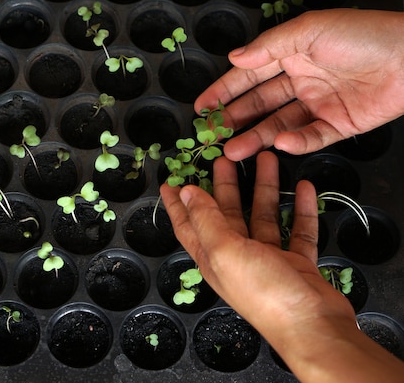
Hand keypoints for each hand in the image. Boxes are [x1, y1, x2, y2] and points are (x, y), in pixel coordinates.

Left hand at [160, 152, 403, 381]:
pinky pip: (297, 230)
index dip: (177, 204)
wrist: (312, 325)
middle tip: (226, 157)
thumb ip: (206, 219)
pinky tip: (305, 188)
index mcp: (212, 256)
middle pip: (227, 214)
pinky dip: (300, 210)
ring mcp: (267, 260)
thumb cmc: (263, 291)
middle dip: (225, 185)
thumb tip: (186, 193)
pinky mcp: (296, 263)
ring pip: (263, 216)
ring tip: (267, 159)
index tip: (170, 181)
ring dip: (264, 188)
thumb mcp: (224, 251)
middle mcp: (236, 257)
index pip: (188, 224)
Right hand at [195, 9, 403, 160]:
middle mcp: (302, 80)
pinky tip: (281, 144)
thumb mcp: (310, 30)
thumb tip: (234, 58)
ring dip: (256, 138)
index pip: (250, 75)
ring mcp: (319, 103)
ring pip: (279, 124)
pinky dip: (296, 142)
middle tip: (212, 135)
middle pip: (260, 104)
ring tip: (234, 151)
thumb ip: (269, 46)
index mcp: (292, 54)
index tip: (202, 107)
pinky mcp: (339, 124)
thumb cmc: (365, 35)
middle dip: (234, 119)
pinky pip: (312, 136)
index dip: (224, 91)